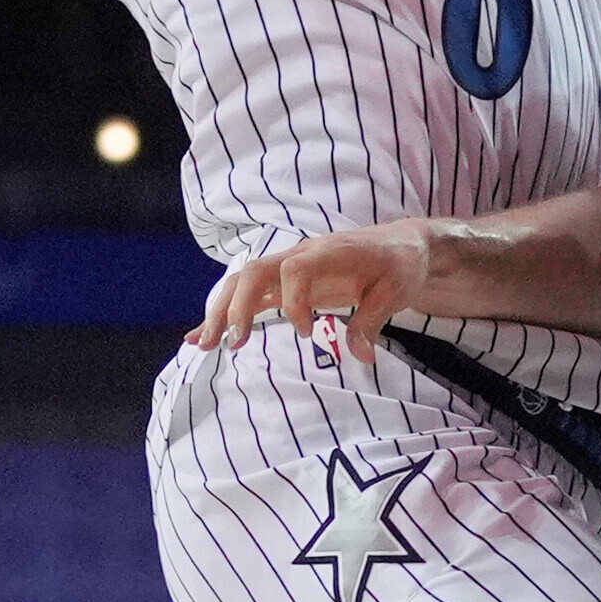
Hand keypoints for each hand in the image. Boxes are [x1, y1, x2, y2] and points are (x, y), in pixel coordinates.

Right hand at [194, 219, 431, 354]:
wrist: (399, 246)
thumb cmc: (399, 264)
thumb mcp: (397, 290)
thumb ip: (373, 319)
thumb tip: (360, 355)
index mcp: (329, 252)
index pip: (294, 268)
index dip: (293, 300)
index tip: (306, 331)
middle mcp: (301, 255)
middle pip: (255, 271)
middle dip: (237, 305)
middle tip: (231, 342)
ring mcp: (290, 269)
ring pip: (244, 284)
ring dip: (221, 312)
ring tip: (203, 345)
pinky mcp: (286, 285)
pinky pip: (251, 297)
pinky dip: (227, 316)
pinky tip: (201, 336)